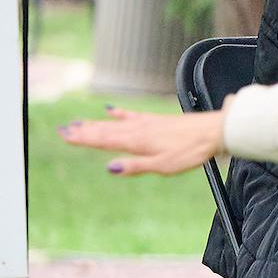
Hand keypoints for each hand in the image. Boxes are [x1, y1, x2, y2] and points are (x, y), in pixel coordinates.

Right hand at [60, 108, 226, 176]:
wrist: (213, 132)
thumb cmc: (190, 152)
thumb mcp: (163, 166)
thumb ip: (136, 166)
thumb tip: (110, 167)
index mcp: (137, 142)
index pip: (104, 141)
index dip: (84, 139)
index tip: (65, 136)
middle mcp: (138, 130)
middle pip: (105, 131)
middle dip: (84, 131)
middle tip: (63, 129)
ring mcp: (147, 123)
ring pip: (115, 123)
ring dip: (96, 123)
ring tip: (78, 122)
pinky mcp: (157, 120)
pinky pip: (132, 116)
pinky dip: (119, 113)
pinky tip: (111, 110)